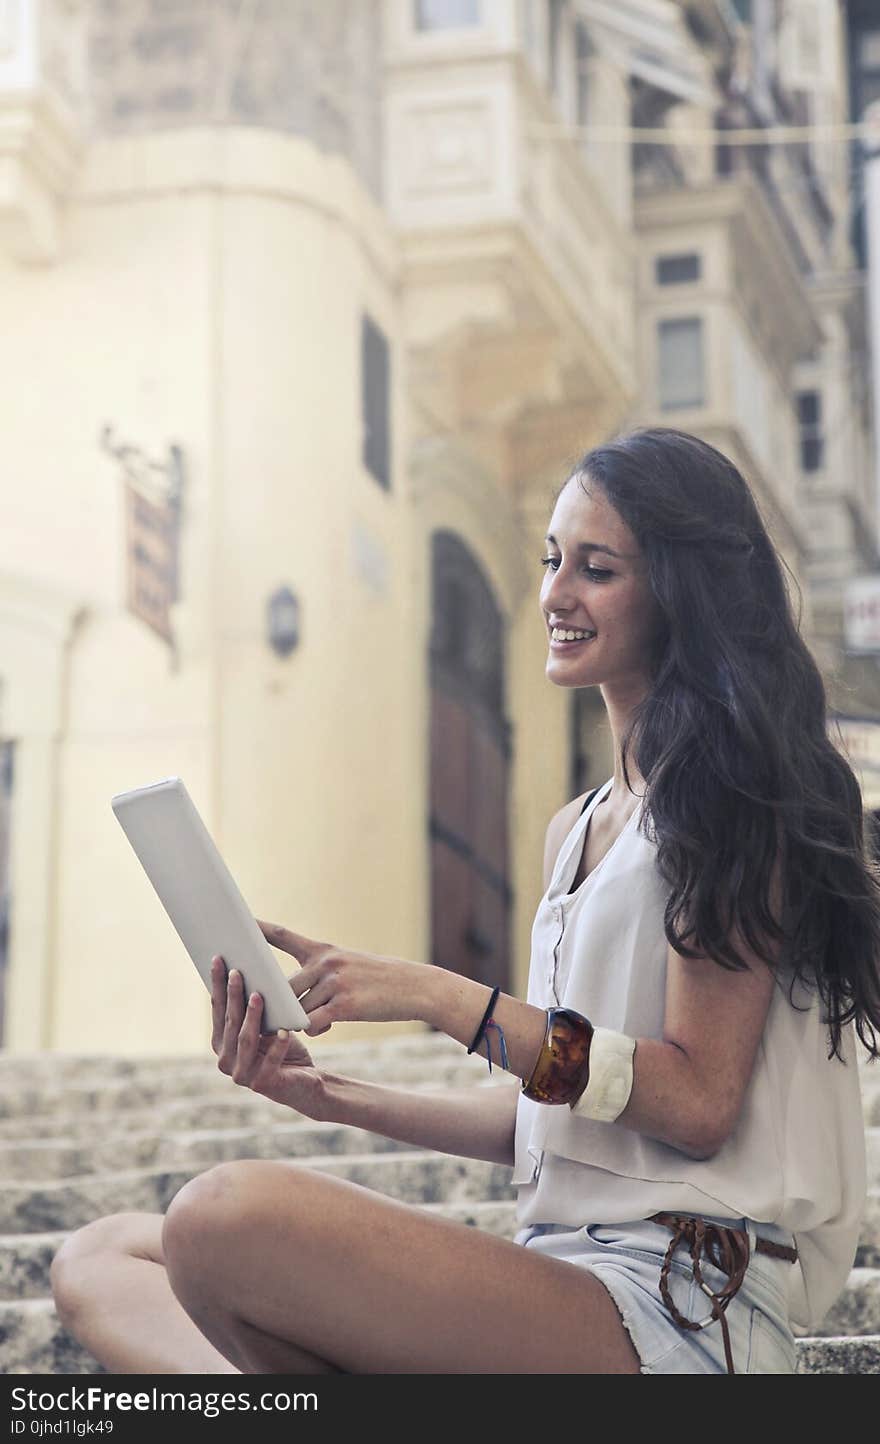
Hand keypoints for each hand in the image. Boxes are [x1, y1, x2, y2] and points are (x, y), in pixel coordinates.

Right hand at [209, 955, 325, 1117]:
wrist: (305, 1081)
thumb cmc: (282, 1047)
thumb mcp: (266, 1025)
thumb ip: (253, 1008)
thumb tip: (247, 970)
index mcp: (221, 1044)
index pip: (218, 1010)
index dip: (217, 985)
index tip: (218, 960)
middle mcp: (225, 1061)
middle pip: (230, 1022)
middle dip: (233, 996)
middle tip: (238, 972)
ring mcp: (242, 1075)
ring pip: (246, 1040)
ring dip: (252, 1017)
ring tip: (258, 996)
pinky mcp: (264, 1084)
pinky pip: (271, 1062)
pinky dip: (277, 1046)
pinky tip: (284, 1031)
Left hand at [256, 920, 433, 1035]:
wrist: (414, 987)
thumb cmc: (378, 980)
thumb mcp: (348, 966)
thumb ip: (318, 977)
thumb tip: (291, 1002)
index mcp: (323, 950)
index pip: (283, 936)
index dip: (259, 929)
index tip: (238, 921)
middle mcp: (326, 962)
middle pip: (282, 985)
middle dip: (272, 1000)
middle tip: (260, 1011)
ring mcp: (335, 983)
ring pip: (296, 1007)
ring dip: (295, 1020)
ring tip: (307, 1021)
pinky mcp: (345, 1005)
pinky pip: (313, 1022)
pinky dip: (314, 1029)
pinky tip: (324, 1028)